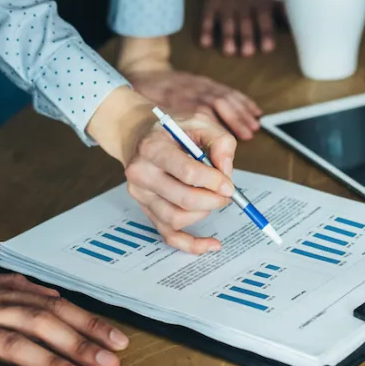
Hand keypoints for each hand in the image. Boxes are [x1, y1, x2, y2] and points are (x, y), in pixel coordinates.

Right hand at [123, 116, 235, 253]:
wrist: (136, 134)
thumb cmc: (170, 129)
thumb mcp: (198, 121)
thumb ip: (219, 140)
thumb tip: (226, 170)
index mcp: (153, 148)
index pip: (187, 172)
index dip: (214, 182)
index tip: (229, 185)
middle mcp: (142, 173)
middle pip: (184, 199)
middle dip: (213, 200)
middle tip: (226, 193)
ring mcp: (141, 195)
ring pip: (177, 219)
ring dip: (203, 213)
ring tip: (212, 198)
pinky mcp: (145, 209)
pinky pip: (168, 235)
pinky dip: (191, 244)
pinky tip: (211, 244)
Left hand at [127, 68, 261, 139]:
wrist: (147, 71)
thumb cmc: (149, 97)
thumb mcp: (153, 116)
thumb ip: (171, 137)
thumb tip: (192, 158)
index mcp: (179, 101)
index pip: (203, 116)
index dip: (217, 133)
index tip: (225, 145)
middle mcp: (192, 91)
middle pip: (220, 103)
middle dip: (236, 121)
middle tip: (247, 136)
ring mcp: (201, 84)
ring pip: (227, 96)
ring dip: (243, 112)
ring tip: (254, 127)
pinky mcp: (207, 81)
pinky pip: (229, 90)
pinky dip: (244, 101)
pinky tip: (254, 111)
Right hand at [201, 0, 278, 56]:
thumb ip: (284, 13)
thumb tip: (302, 31)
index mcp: (261, 3)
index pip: (265, 20)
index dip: (266, 34)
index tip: (267, 48)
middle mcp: (243, 4)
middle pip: (245, 23)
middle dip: (246, 38)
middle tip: (247, 53)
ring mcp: (226, 5)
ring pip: (226, 23)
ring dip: (227, 38)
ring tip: (228, 52)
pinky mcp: (211, 6)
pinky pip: (207, 19)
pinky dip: (205, 31)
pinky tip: (205, 44)